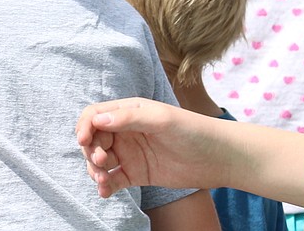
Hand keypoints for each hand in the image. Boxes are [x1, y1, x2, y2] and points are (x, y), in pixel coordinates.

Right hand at [75, 99, 223, 197]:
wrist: (219, 158)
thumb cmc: (192, 130)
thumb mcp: (161, 119)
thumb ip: (129, 118)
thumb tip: (97, 120)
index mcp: (128, 112)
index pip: (95, 116)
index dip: (85, 126)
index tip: (84, 141)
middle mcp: (125, 131)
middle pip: (94, 140)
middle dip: (91, 151)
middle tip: (101, 162)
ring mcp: (130, 154)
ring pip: (100, 161)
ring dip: (95, 170)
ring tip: (103, 181)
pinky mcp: (137, 174)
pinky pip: (114, 180)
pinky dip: (105, 186)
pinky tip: (105, 192)